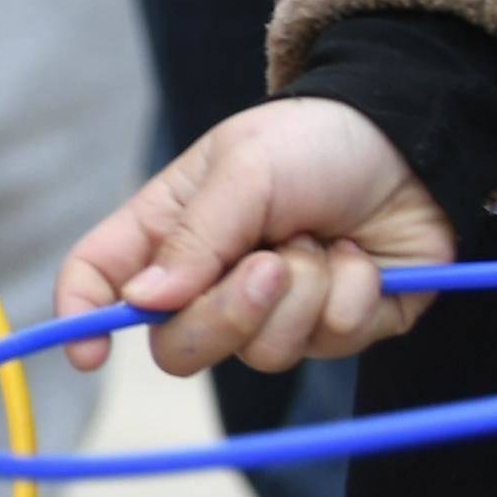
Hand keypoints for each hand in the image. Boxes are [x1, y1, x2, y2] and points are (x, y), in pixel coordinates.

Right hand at [54, 96, 457, 376]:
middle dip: (228, 313)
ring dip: (303, 292)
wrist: (413, 145)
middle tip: (269, 265)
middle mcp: (212, 280)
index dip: (82, 317)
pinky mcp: (336, 329)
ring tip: (321, 240)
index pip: (100, 280)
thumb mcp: (245, 168)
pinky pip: (330, 344)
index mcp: (168, 232)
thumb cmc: (313, 142)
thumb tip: (142, 303)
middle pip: (180, 346)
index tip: (89, 352)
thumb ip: (195, 237)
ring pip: (262, 353)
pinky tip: (359, 255)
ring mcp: (276, 312)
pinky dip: (352, 294)